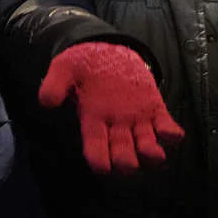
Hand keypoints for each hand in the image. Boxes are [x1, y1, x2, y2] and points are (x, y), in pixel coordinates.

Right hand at [39, 42, 184, 174]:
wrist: (108, 50)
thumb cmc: (83, 63)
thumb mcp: (64, 68)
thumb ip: (54, 84)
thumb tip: (45, 102)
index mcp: (93, 120)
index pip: (95, 148)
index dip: (98, 160)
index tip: (101, 167)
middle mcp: (116, 126)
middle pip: (123, 155)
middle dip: (126, 162)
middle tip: (128, 163)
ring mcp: (137, 119)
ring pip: (147, 147)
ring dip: (151, 154)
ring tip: (154, 153)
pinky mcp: (154, 109)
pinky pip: (166, 127)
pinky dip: (171, 134)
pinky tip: (172, 133)